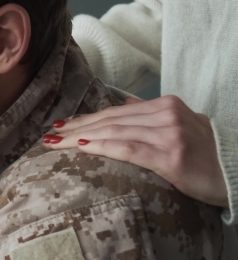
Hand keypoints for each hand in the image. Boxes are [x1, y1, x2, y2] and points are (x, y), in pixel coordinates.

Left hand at [44, 95, 226, 206]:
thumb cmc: (209, 157)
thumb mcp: (183, 126)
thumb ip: (153, 115)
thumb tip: (127, 102)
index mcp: (167, 106)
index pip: (117, 112)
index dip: (86, 119)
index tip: (62, 126)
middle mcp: (167, 115)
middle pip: (111, 120)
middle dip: (77, 128)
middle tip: (49, 136)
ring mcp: (171, 134)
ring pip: (115, 131)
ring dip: (81, 137)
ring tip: (57, 143)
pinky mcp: (173, 157)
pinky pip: (129, 149)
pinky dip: (102, 146)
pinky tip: (82, 147)